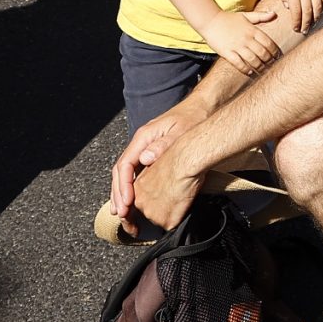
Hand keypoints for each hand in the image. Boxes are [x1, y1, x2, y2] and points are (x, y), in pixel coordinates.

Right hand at [109, 97, 211, 227]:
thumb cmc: (194, 117)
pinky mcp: (154, 156)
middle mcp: (141, 145)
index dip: (123, 186)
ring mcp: (146, 150)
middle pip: (121, 172)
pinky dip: (133, 189)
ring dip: (123, 194)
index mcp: (143, 138)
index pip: (124, 165)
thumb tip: (146, 159)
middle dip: (119, 194)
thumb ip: (163, 145)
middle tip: (121, 214)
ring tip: (123, 214)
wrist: (203, 107)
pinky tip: (135, 202)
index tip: (126, 203)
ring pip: (126, 175)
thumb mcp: (181, 130)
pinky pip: (137, 174)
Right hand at [205, 9, 280, 74]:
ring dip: (259, 67)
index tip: (278, 57)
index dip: (275, 52)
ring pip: (252, 60)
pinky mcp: (227, 52)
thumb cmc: (229, 18)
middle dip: (269, 61)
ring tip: (262, 71)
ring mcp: (236, 46)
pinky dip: (245, 69)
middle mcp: (246, 38)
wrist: (210, 20)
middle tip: (272, 66)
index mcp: (252, 30)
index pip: (268, 43)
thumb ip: (261, 16)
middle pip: (262, 53)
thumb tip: (274, 13)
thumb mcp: (246, 16)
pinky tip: (249, 72)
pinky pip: (238, 63)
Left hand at [272, 0, 322, 32]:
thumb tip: (287, 7)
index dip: (296, 22)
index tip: (295, 28)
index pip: (295, 12)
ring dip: (315, 18)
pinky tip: (320, 12)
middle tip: (304, 31)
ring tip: (312, 24)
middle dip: (306, 24)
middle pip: (307, 13)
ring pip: (317, 8)